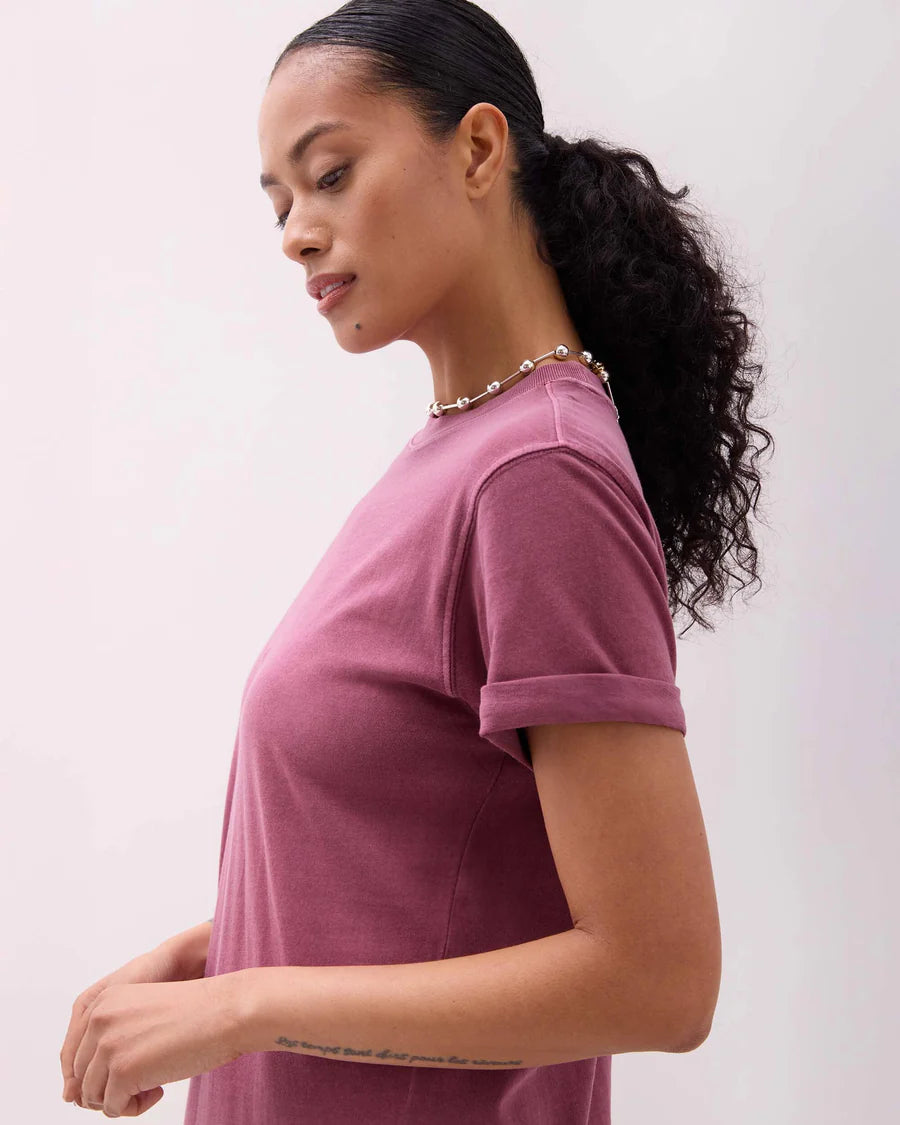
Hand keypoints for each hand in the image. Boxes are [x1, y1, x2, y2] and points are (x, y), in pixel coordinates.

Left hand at [60, 943, 196, 1110]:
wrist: (226, 1011)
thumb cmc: (195, 1015)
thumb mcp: (141, 1018)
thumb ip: (110, 1041)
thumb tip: (74, 1094)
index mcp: (103, 1002)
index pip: (75, 1055)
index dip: (96, 1074)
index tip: (125, 1077)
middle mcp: (99, 1020)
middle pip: (81, 1077)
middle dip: (109, 1087)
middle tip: (144, 1082)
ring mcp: (108, 1045)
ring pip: (92, 1096)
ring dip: (120, 1099)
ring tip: (152, 1085)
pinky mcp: (122, 1069)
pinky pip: (113, 1108)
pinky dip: (134, 1108)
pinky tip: (159, 1088)